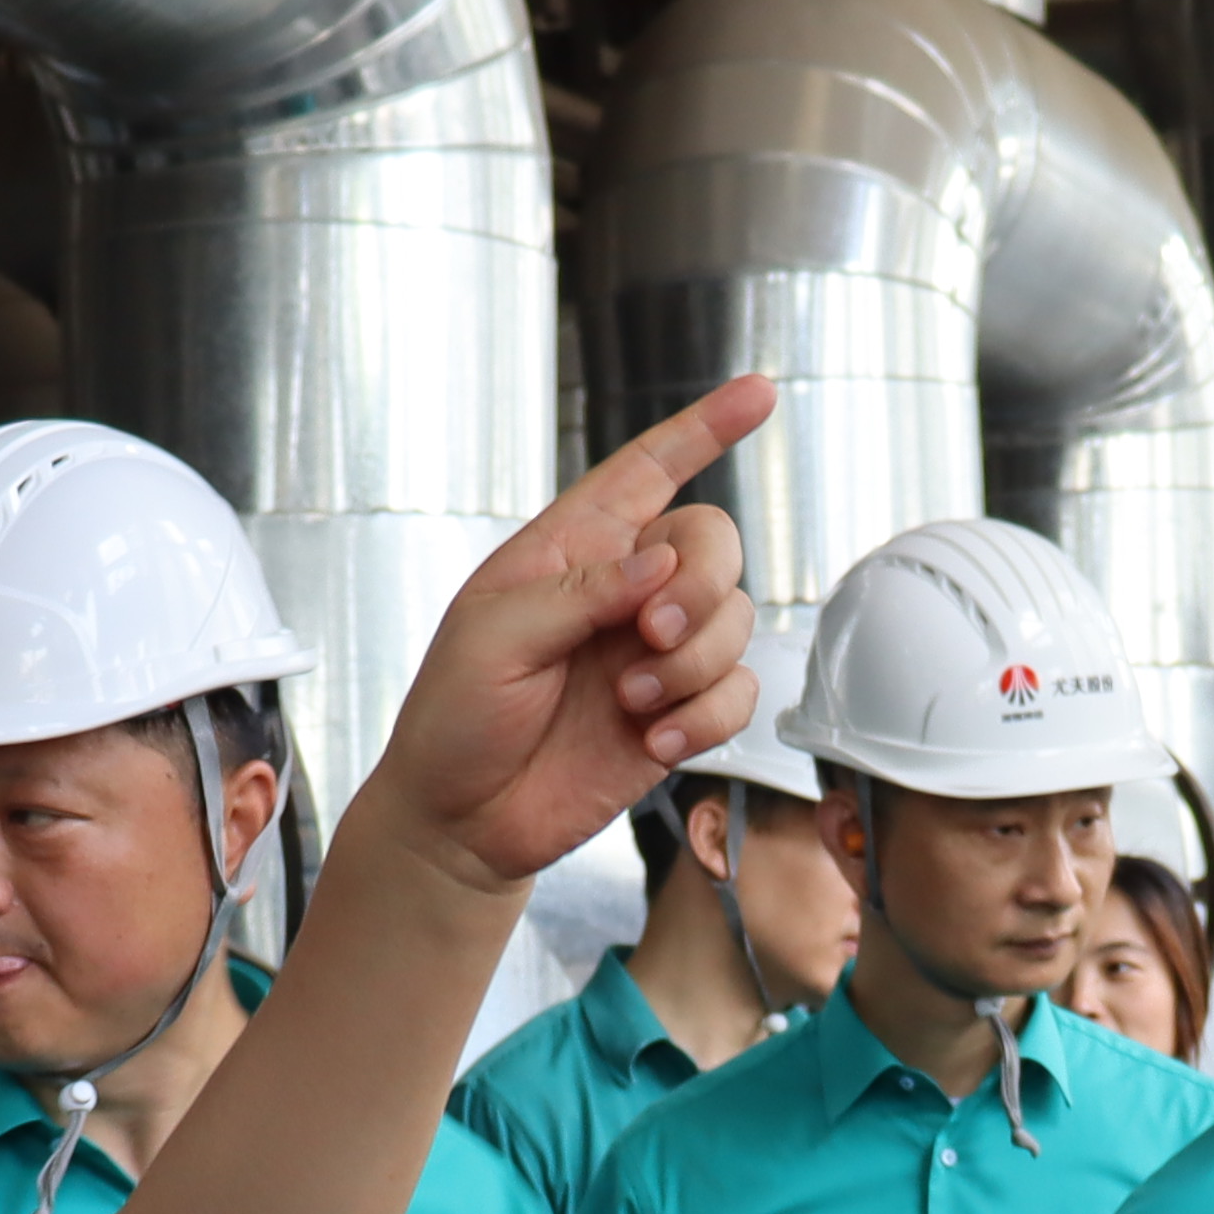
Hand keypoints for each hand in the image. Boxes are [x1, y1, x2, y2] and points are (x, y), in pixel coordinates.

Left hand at [348, 380, 775, 897]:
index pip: (647, 470)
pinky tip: (653, 742)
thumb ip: (578, 592)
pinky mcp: (677, 714)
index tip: (758, 393)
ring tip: (632, 706)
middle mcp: (623, 592)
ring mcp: (654, 654)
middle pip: (713, 543)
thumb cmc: (455, 717)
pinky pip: (737, 694)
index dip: (703, 428)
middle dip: (701, 586)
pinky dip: (706, 719)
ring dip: (694, 665)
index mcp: (569, 550)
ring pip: (735, 621)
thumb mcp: (491, 637)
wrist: (462, 820)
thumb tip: (659, 566)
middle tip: (651, 634)